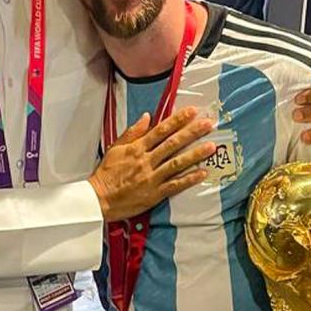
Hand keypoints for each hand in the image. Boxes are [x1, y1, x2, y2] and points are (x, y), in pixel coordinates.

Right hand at [89, 107, 214, 221]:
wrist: (98, 199)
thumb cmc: (106, 174)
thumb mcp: (115, 148)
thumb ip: (132, 132)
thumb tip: (147, 117)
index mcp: (136, 148)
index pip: (160, 130)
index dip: (177, 120)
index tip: (192, 111)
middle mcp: (146, 161)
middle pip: (172, 143)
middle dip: (191, 132)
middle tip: (208, 123)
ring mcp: (152, 177)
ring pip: (177, 163)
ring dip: (195, 154)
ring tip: (211, 146)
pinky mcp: (154, 193)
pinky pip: (175, 185)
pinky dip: (189, 179)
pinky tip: (202, 172)